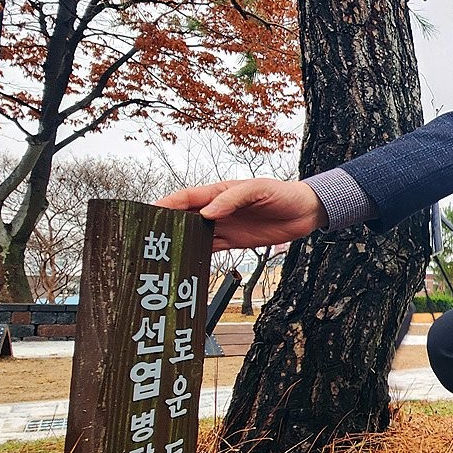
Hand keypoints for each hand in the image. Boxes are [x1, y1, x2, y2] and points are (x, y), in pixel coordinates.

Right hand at [154, 178, 327, 251]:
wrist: (304, 212)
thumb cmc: (282, 193)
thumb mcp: (258, 189)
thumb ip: (232, 200)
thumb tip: (207, 212)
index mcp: (218, 192)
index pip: (186, 198)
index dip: (166, 205)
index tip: (149, 213)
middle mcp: (217, 210)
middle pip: (185, 218)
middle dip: (167, 226)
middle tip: (148, 238)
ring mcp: (225, 226)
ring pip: (195, 235)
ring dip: (180, 243)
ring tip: (161, 254)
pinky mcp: (234, 242)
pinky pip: (211, 249)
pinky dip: (198, 256)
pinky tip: (186, 263)